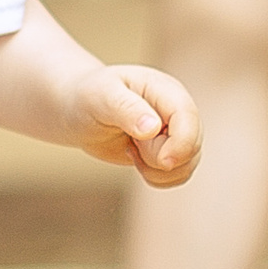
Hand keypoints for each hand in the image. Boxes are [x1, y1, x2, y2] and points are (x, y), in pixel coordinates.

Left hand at [68, 62, 201, 187]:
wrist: (76, 109)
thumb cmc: (87, 96)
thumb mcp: (101, 97)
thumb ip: (127, 109)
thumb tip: (153, 128)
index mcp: (166, 91)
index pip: (188, 118)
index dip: (181, 144)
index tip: (161, 160)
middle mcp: (176, 111)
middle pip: (191, 146)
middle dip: (159, 158)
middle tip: (130, 143)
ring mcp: (174, 132)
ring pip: (186, 165)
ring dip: (156, 170)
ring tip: (130, 149)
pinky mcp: (167, 151)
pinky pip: (176, 175)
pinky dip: (156, 177)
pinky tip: (134, 157)